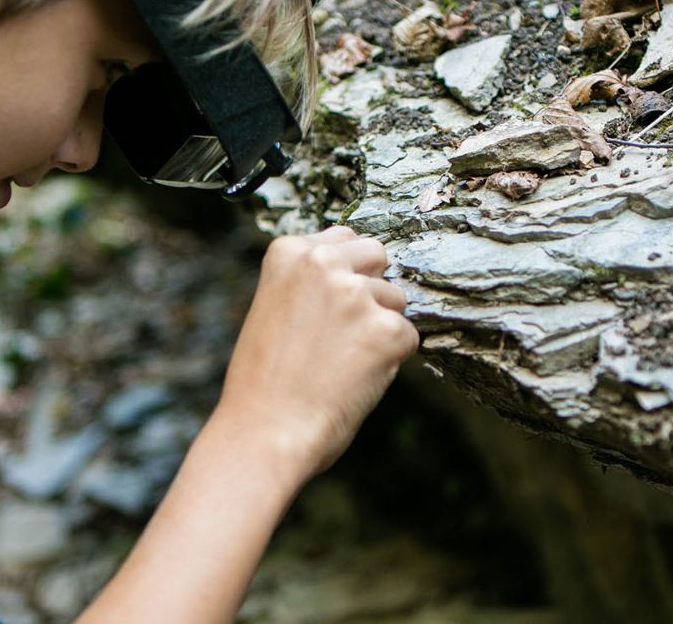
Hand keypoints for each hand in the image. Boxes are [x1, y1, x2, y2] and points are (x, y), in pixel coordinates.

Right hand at [215, 225, 417, 479]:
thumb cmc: (266, 381)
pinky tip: (355, 379)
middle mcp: (324, 262)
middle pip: (378, 256)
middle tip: (341, 335)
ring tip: (340, 363)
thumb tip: (358, 273)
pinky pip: (408, 337)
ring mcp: (356, 294)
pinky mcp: (386, 330)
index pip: (345, 239)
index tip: (328, 305)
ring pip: (396, 300)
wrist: (263, 434)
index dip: (345, 273)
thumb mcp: (274, 307)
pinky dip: (390, 361)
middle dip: (371, 290)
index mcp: (289, 251)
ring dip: (380, 328)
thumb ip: (310, 282)